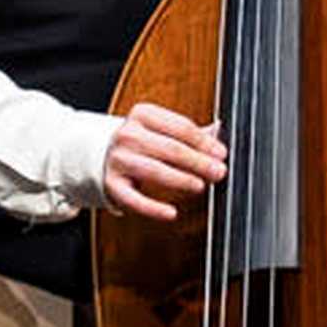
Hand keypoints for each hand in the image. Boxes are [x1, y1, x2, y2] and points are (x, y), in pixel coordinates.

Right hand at [97, 99, 232, 220]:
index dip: (204, 142)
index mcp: (143, 114)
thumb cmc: (143, 143)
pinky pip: (135, 200)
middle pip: (171, 148)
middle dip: (199, 162)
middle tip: (219, 172)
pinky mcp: (112, 185)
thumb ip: (191, 132)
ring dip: (182, 180)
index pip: (181, 127)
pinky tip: (172, 213)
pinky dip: (154, 208)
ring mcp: (118, 160)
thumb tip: (219, 131)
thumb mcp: (164, 129)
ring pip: (155, 171)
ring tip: (201, 186)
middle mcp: (128, 134)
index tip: (221, 153)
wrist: (106, 155)